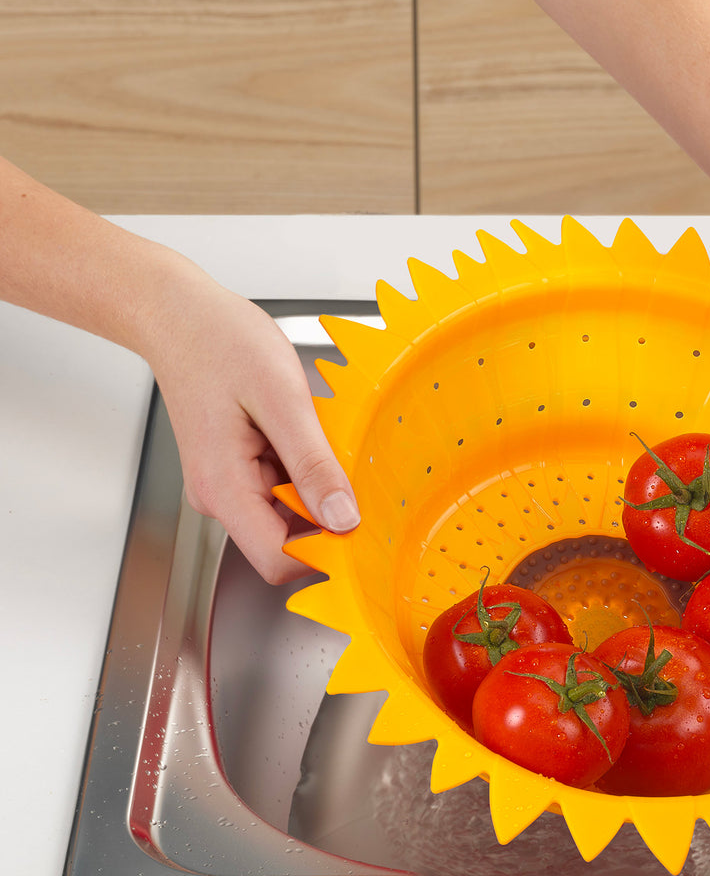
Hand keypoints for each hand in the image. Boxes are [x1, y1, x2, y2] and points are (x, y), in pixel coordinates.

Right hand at [143, 268, 359, 583]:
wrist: (180, 315)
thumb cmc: (221, 344)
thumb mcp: (282, 400)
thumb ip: (313, 465)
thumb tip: (343, 518)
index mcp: (225, 488)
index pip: (278, 560)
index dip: (326, 551)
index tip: (363, 524)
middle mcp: (221, 496)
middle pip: (287, 540)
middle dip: (326, 512)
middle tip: (348, 461)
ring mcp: (228, 483)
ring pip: (288, 512)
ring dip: (316, 483)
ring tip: (319, 432)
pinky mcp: (236, 468)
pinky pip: (281, 484)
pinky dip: (304, 465)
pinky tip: (305, 429)